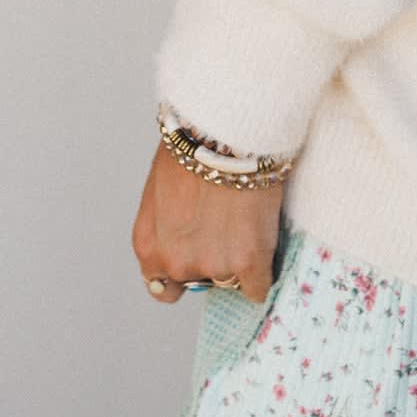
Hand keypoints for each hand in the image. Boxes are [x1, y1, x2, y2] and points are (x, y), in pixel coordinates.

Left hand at [131, 141, 285, 303]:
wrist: (226, 129)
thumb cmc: (193, 142)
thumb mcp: (163, 185)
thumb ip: (169, 220)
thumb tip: (188, 225)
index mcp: (149, 246)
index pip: (164, 286)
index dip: (185, 267)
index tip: (200, 253)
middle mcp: (176, 263)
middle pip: (200, 281)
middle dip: (214, 257)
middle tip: (228, 226)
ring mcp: (214, 265)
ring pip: (231, 281)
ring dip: (240, 260)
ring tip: (249, 224)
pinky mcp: (248, 261)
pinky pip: (258, 287)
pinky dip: (263, 273)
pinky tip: (267, 250)